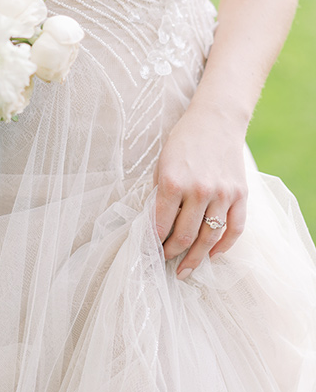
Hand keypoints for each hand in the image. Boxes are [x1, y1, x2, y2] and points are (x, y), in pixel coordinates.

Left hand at [153, 106, 247, 278]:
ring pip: (210, 237)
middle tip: (166, 264)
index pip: (160, 225)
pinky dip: (224, 246)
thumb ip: (161, 196)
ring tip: (187, 270)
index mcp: (172, 182)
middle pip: (185, 236)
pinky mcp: (240, 194)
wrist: (215, 121)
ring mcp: (222, 193)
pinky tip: (213, 255)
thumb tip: (158, 227)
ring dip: (197, 258)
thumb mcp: (162, 165)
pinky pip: (235, 228)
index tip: (150, 251)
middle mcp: (198, 190)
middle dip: (172, 254)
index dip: (154, 243)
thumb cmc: (183, 142)